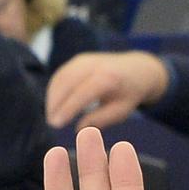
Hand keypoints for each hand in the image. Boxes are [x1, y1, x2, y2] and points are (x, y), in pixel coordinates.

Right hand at [46, 50, 169, 129]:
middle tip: (51, 123)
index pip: (82, 93)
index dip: (67, 108)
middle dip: (55, 103)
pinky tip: (53, 105)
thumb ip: (100, 119)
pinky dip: (54, 90)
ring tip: (51, 117)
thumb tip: (78, 129)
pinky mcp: (78, 60)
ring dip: (52, 97)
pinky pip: (61, 74)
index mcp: (109, 78)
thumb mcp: (120, 111)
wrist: (136, 69)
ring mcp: (84, 60)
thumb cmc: (128, 95)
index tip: (56, 124)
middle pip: (67, 82)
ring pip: (61, 77)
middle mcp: (94, 65)